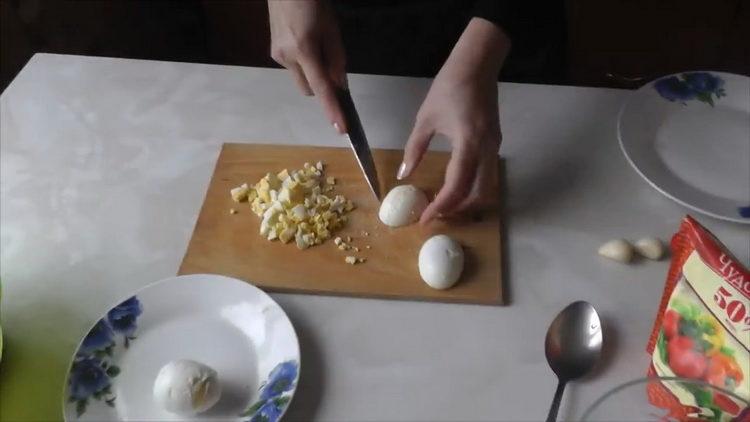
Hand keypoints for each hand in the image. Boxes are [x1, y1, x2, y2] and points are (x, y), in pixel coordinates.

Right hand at [268, 0, 346, 131]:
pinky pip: (294, 67)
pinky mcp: (273, 51)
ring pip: (301, 78)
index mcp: (304, 50)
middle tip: (331, 65)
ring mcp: (277, 55)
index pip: (321, 88)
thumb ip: (337, 60)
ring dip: (312, 72)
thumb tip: (340, 86)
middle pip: (309, 89)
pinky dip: (304, 63)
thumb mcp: (332, 29)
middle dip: (321, 86)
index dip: (332, 109)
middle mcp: (286, 57)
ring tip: (315, 44)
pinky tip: (304, 41)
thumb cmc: (313, 3)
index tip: (341, 128)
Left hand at [399, 18, 509, 223]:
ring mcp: (494, 147)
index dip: (441, 206)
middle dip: (457, 210)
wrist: (477, 65)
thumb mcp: (425, 120)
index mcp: (468, 143)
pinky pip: (486, 174)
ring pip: (486, 187)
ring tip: (444, 206)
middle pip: (477, 193)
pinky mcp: (494, 144)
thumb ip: (414, 150)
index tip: (426, 218)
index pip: (456, 185)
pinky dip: (471, 187)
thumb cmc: (449, 87)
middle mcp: (486, 149)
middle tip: (436, 216)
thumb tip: (403, 175)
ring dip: (466, 201)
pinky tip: (454, 188)